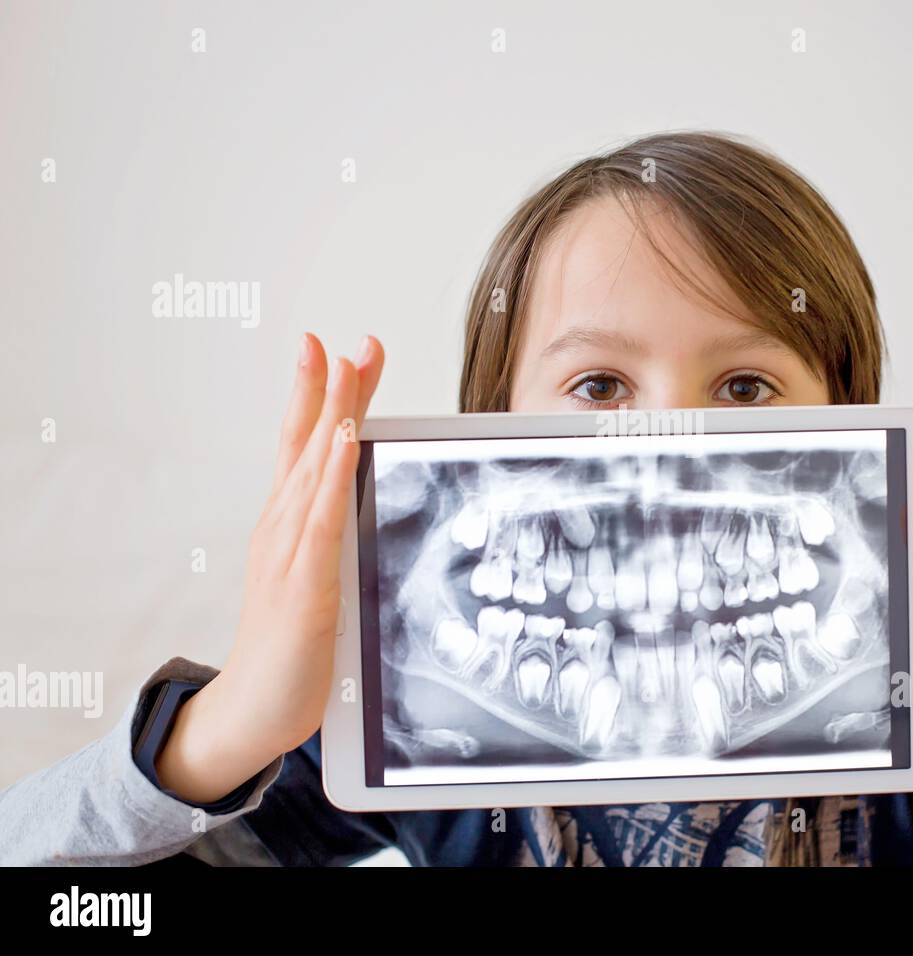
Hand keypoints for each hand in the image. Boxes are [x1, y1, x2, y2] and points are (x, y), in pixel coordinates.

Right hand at [156, 333, 384, 803]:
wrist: (252, 710)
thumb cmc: (290, 647)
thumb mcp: (318, 578)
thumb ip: (337, 538)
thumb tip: (366, 503)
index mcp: (289, 524)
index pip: (305, 446)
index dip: (322, 396)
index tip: (341, 349)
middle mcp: (282, 526)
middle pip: (308, 443)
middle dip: (332, 387)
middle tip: (353, 338)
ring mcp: (288, 552)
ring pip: (313, 467)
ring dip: (333, 413)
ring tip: (348, 363)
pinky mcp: (302, 585)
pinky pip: (321, 520)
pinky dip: (331, 476)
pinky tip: (342, 441)